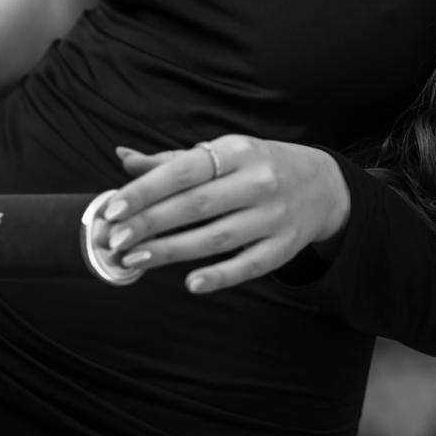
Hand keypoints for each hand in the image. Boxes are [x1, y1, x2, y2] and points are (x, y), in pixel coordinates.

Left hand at [100, 135, 350, 294]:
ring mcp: (273, 217)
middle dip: (149, 224)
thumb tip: (123, 159)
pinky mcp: (284, 248)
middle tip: (114, 241)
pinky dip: (220, 276)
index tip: (112, 209)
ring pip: (216, 238)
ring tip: (134, 260)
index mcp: (236, 152)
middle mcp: (257, 182)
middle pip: (195, 205)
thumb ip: (171, 161)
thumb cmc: (258, 166)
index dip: (145, 190)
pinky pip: (249, 265)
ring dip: (172, 251)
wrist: (323, 184)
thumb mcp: (222, 154)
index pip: (184, 170)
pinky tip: (191, 284)